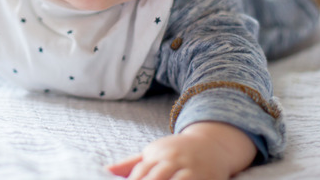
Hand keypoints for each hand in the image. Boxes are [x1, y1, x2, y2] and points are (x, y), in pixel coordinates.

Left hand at [106, 122, 255, 179]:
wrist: (213, 144)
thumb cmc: (177, 152)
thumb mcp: (154, 153)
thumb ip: (131, 164)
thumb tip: (106, 170)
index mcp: (158, 153)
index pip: (140, 172)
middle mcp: (174, 160)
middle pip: (155, 179)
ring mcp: (191, 170)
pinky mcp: (207, 178)